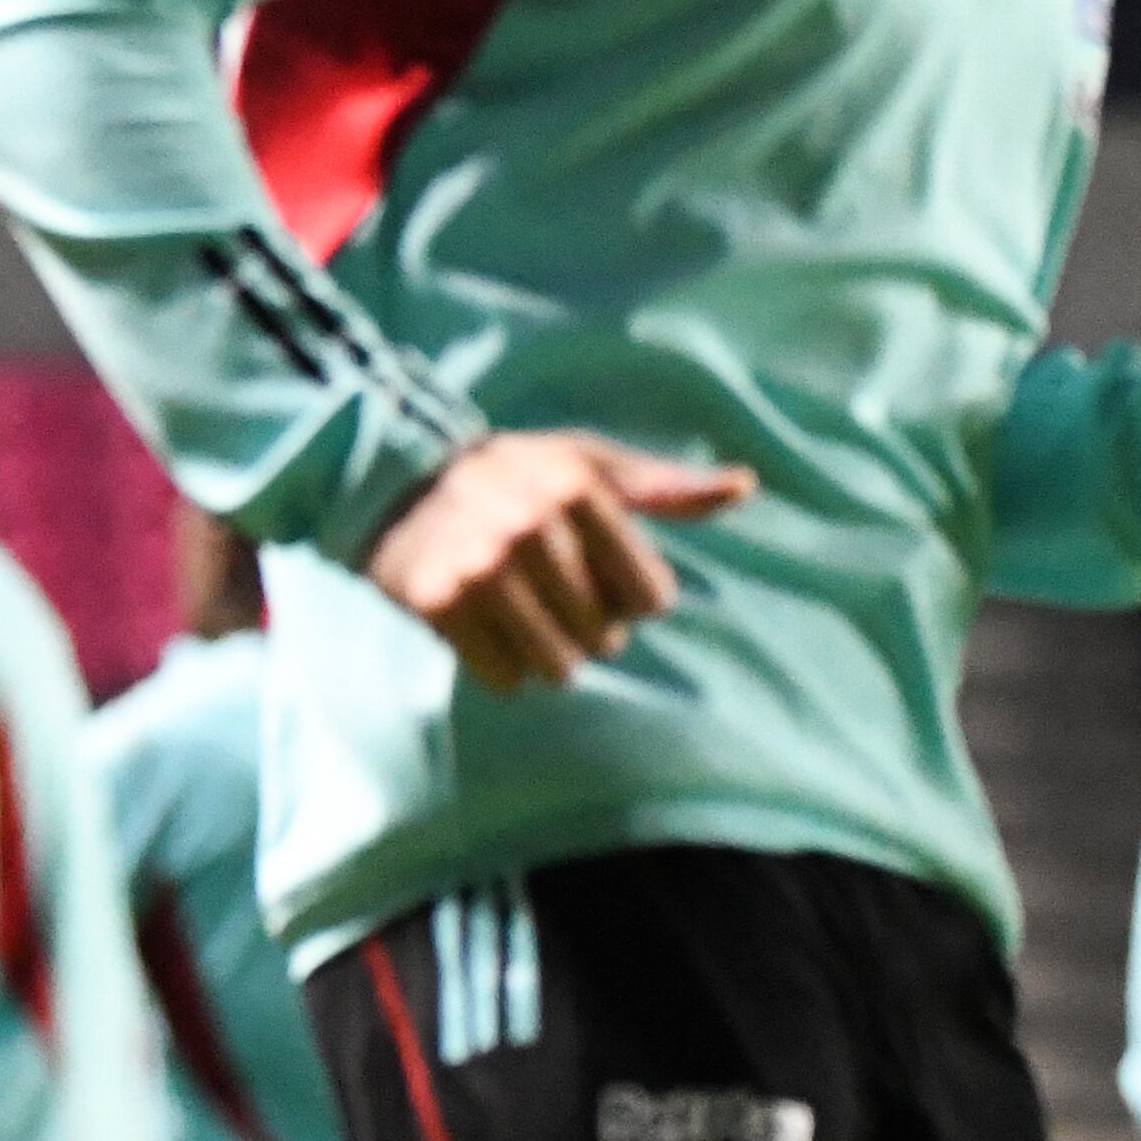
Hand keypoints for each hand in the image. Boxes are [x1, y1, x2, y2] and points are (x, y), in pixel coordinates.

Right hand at [365, 430, 755, 692]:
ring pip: (555, 664)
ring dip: (545, 656)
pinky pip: (501, 676)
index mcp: (577, 488)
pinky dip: (500, 669)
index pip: (649, 596)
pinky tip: (486, 632)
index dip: (630, 601)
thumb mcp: (586, 464)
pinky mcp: (437, 601)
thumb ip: (664, 486)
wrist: (395, 479)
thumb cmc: (513, 475)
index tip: (600, 581)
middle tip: (550, 602)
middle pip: (603, 637)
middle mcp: (531, 525)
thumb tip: (746, 487)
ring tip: (523, 623)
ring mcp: (481, 565)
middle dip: (584, 630)